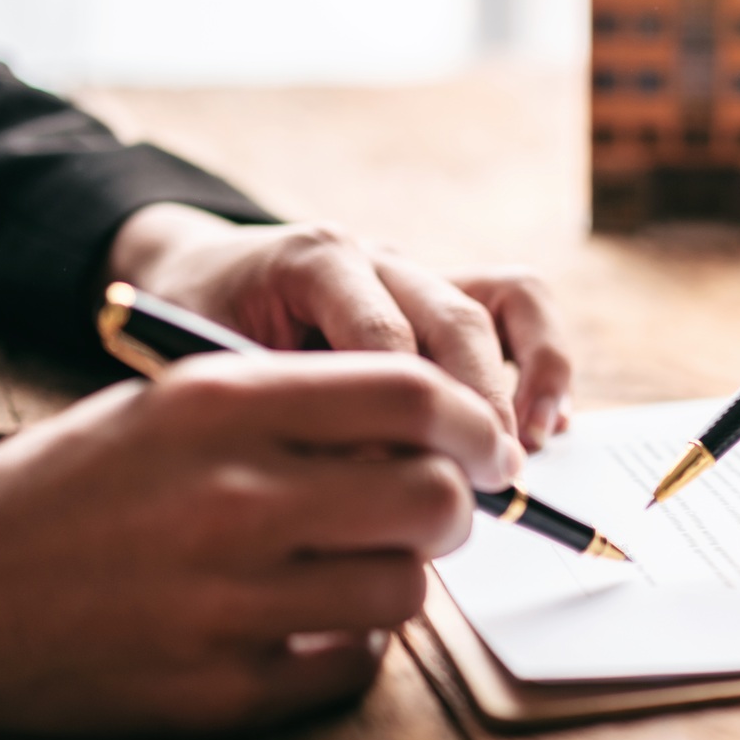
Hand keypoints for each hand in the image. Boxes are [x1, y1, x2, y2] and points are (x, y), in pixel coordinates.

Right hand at [0, 353, 516, 734]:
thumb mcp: (170, 406)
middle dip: (456, 507)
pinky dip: (351, 647)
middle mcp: (232, 499)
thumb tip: (431, 439)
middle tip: (434, 513)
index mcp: (221, 407)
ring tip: (360, 569)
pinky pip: (353, 667)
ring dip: (404, 579)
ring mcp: (224, 602)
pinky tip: (310, 627)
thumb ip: (297, 410)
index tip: (486, 447)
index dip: (472, 421)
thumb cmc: (68, 487)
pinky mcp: (216, 691)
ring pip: (407, 590)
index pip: (409, 394)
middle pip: (431, 498)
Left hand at [109, 205, 571, 448]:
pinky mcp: (449, 288)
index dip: (403, 419)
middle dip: (477, 409)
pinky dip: (543, 360)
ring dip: (526, 382)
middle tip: (480, 484)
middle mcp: (378, 255)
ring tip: (523, 451)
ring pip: (506, 301)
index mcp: (313, 260)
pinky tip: (545, 424)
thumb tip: (359, 482)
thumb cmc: (194, 330)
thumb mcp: (204, 367)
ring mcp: (420, 267)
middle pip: (455, 321)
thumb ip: (276, 409)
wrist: (198, 276)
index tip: (407, 484)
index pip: (382, 337)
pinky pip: (519, 303)